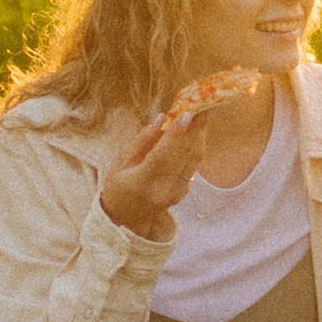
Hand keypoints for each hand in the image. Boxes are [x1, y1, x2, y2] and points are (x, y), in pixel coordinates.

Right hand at [96, 95, 219, 235]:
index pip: (163, 156)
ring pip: (194, 159)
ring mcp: (176, 193)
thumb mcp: (120, 162)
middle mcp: (163, 189)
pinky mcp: (184, 192)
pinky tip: (197, 130)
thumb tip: (162, 118)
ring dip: (200, 134)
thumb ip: (141, 141)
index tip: (187, 114)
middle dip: (196, 127)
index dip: (176, 134)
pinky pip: (194, 165)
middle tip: (203, 104)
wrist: (126, 218)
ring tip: (203, 112)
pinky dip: (196, 146)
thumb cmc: (118, 186)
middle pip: (184, 156)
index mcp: (142, 182)